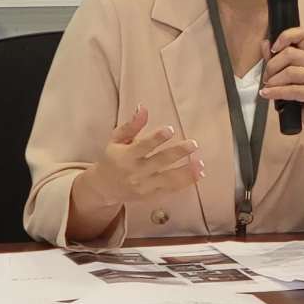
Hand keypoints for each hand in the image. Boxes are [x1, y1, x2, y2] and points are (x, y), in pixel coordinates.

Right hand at [76, 105, 204, 207]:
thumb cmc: (113, 158)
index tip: (170, 129)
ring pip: (168, 179)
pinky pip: (170, 190)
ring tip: (200, 163)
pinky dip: (186, 183)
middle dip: (177, 153)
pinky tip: (199, 174)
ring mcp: (144, 186)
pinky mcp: (151, 196)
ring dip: (186, 172)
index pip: (143, 146)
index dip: (156, 138)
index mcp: (126, 156)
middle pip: (159, 162)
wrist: (103, 188)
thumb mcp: (117, 139)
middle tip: (193, 144)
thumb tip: (143, 108)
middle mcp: (135, 172)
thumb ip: (131, 125)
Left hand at [258, 27, 303, 149]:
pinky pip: (294, 89)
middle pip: (291, 53)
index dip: (286, 36)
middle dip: (272, 66)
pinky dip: (277, 92)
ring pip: (291, 71)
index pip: (303, 34)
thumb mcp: (295, 82)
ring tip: (267, 88)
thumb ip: (281, 63)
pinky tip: (267, 95)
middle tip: (266, 78)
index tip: (273, 49)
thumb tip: (265, 44)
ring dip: (273, 81)